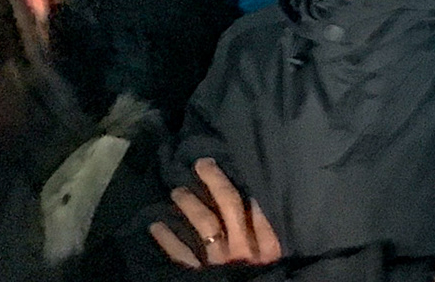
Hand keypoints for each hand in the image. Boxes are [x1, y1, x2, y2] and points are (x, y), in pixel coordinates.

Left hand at [148, 158, 282, 269]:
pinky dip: (167, 239)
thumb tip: (259, 203)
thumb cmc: (270, 279)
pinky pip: (181, 255)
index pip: (256, 207)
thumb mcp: (279, 260)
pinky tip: (156, 225)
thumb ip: (270, 236)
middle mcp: (243, 248)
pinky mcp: (200, 276)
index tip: (224, 164)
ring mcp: (219, 261)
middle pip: (228, 207)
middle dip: (214, 183)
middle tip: (200, 163)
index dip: (241, 185)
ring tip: (177, 191)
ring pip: (204, 225)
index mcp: (268, 244)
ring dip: (189, 205)